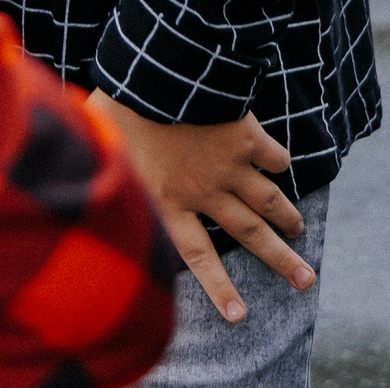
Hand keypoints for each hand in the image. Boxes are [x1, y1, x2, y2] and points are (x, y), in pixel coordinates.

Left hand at [86, 93, 310, 322]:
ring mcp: (229, 165)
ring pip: (269, 200)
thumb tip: (82, 172)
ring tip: (300, 230)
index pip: (198, 256)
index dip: (220, 288)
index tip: (240, 316)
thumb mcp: (102, 150)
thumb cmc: (120, 107)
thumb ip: (105, 171)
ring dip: (287, 217)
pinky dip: (280, 163)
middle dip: (280, 259)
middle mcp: (204, 191)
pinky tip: (283, 167)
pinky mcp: (246, 136)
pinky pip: (273, 157)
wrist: (154, 72)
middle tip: (307, 280)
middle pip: (250, 234)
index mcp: (167, 199)